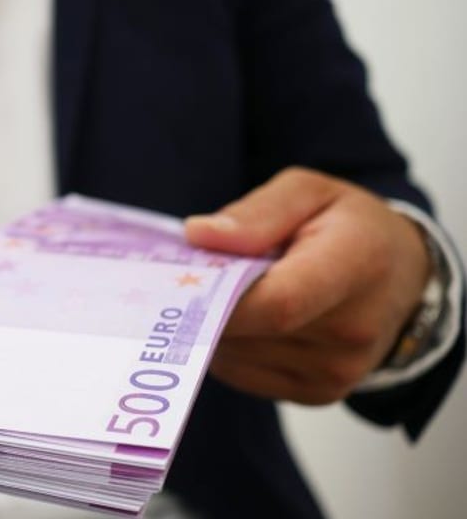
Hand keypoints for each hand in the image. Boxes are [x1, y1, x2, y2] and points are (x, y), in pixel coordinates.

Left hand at [185, 168, 430, 404]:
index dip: (221, 296)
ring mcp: (337, 371)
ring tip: (230, 293)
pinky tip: (245, 320)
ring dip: (216, 325)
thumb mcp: (309, 192)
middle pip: (250, 330)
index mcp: (357, 264)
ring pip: (237, 355)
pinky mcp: (318, 394)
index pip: (279, 302)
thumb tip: (199, 236)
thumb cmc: (348, 226)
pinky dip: (230, 346)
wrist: (402, 276)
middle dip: (207, 304)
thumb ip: (257, 212)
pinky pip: (243, 374)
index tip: (184, 277)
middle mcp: (353, 329)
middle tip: (191, 277)